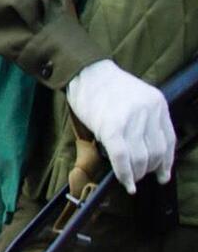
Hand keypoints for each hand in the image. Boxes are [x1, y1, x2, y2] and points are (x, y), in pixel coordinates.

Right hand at [67, 59, 175, 192]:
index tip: (162, 175)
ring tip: (130, 178)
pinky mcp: (111, 127)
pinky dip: (124, 173)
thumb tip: (146, 154)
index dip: (166, 162)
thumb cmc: (105, 86)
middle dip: (148, 169)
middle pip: (156, 152)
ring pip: (140, 158)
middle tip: (139, 175)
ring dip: (136, 173)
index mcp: (157, 103)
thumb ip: (145, 120)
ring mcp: (130, 119)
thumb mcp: (135, 98)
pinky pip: (122, 157)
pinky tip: (124, 181)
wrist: (83, 71)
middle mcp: (148, 111)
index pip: (169, 140)